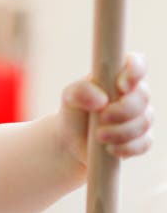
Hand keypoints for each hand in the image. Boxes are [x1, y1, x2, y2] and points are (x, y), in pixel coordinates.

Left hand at [58, 52, 153, 167]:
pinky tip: (109, 148)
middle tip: (102, 117)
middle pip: (143, 97)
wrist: (71, 140)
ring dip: (121, 131)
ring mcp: (140, 117)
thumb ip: (81, 91)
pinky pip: (144, 143)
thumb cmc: (73, 111)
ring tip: (99, 135)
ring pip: (144, 122)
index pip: (137, 64)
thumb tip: (102, 100)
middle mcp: (134, 94)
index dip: (135, 71)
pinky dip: (125, 147)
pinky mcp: (141, 139)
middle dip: (123, 109)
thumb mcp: (69, 96)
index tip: (122, 85)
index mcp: (118, 76)